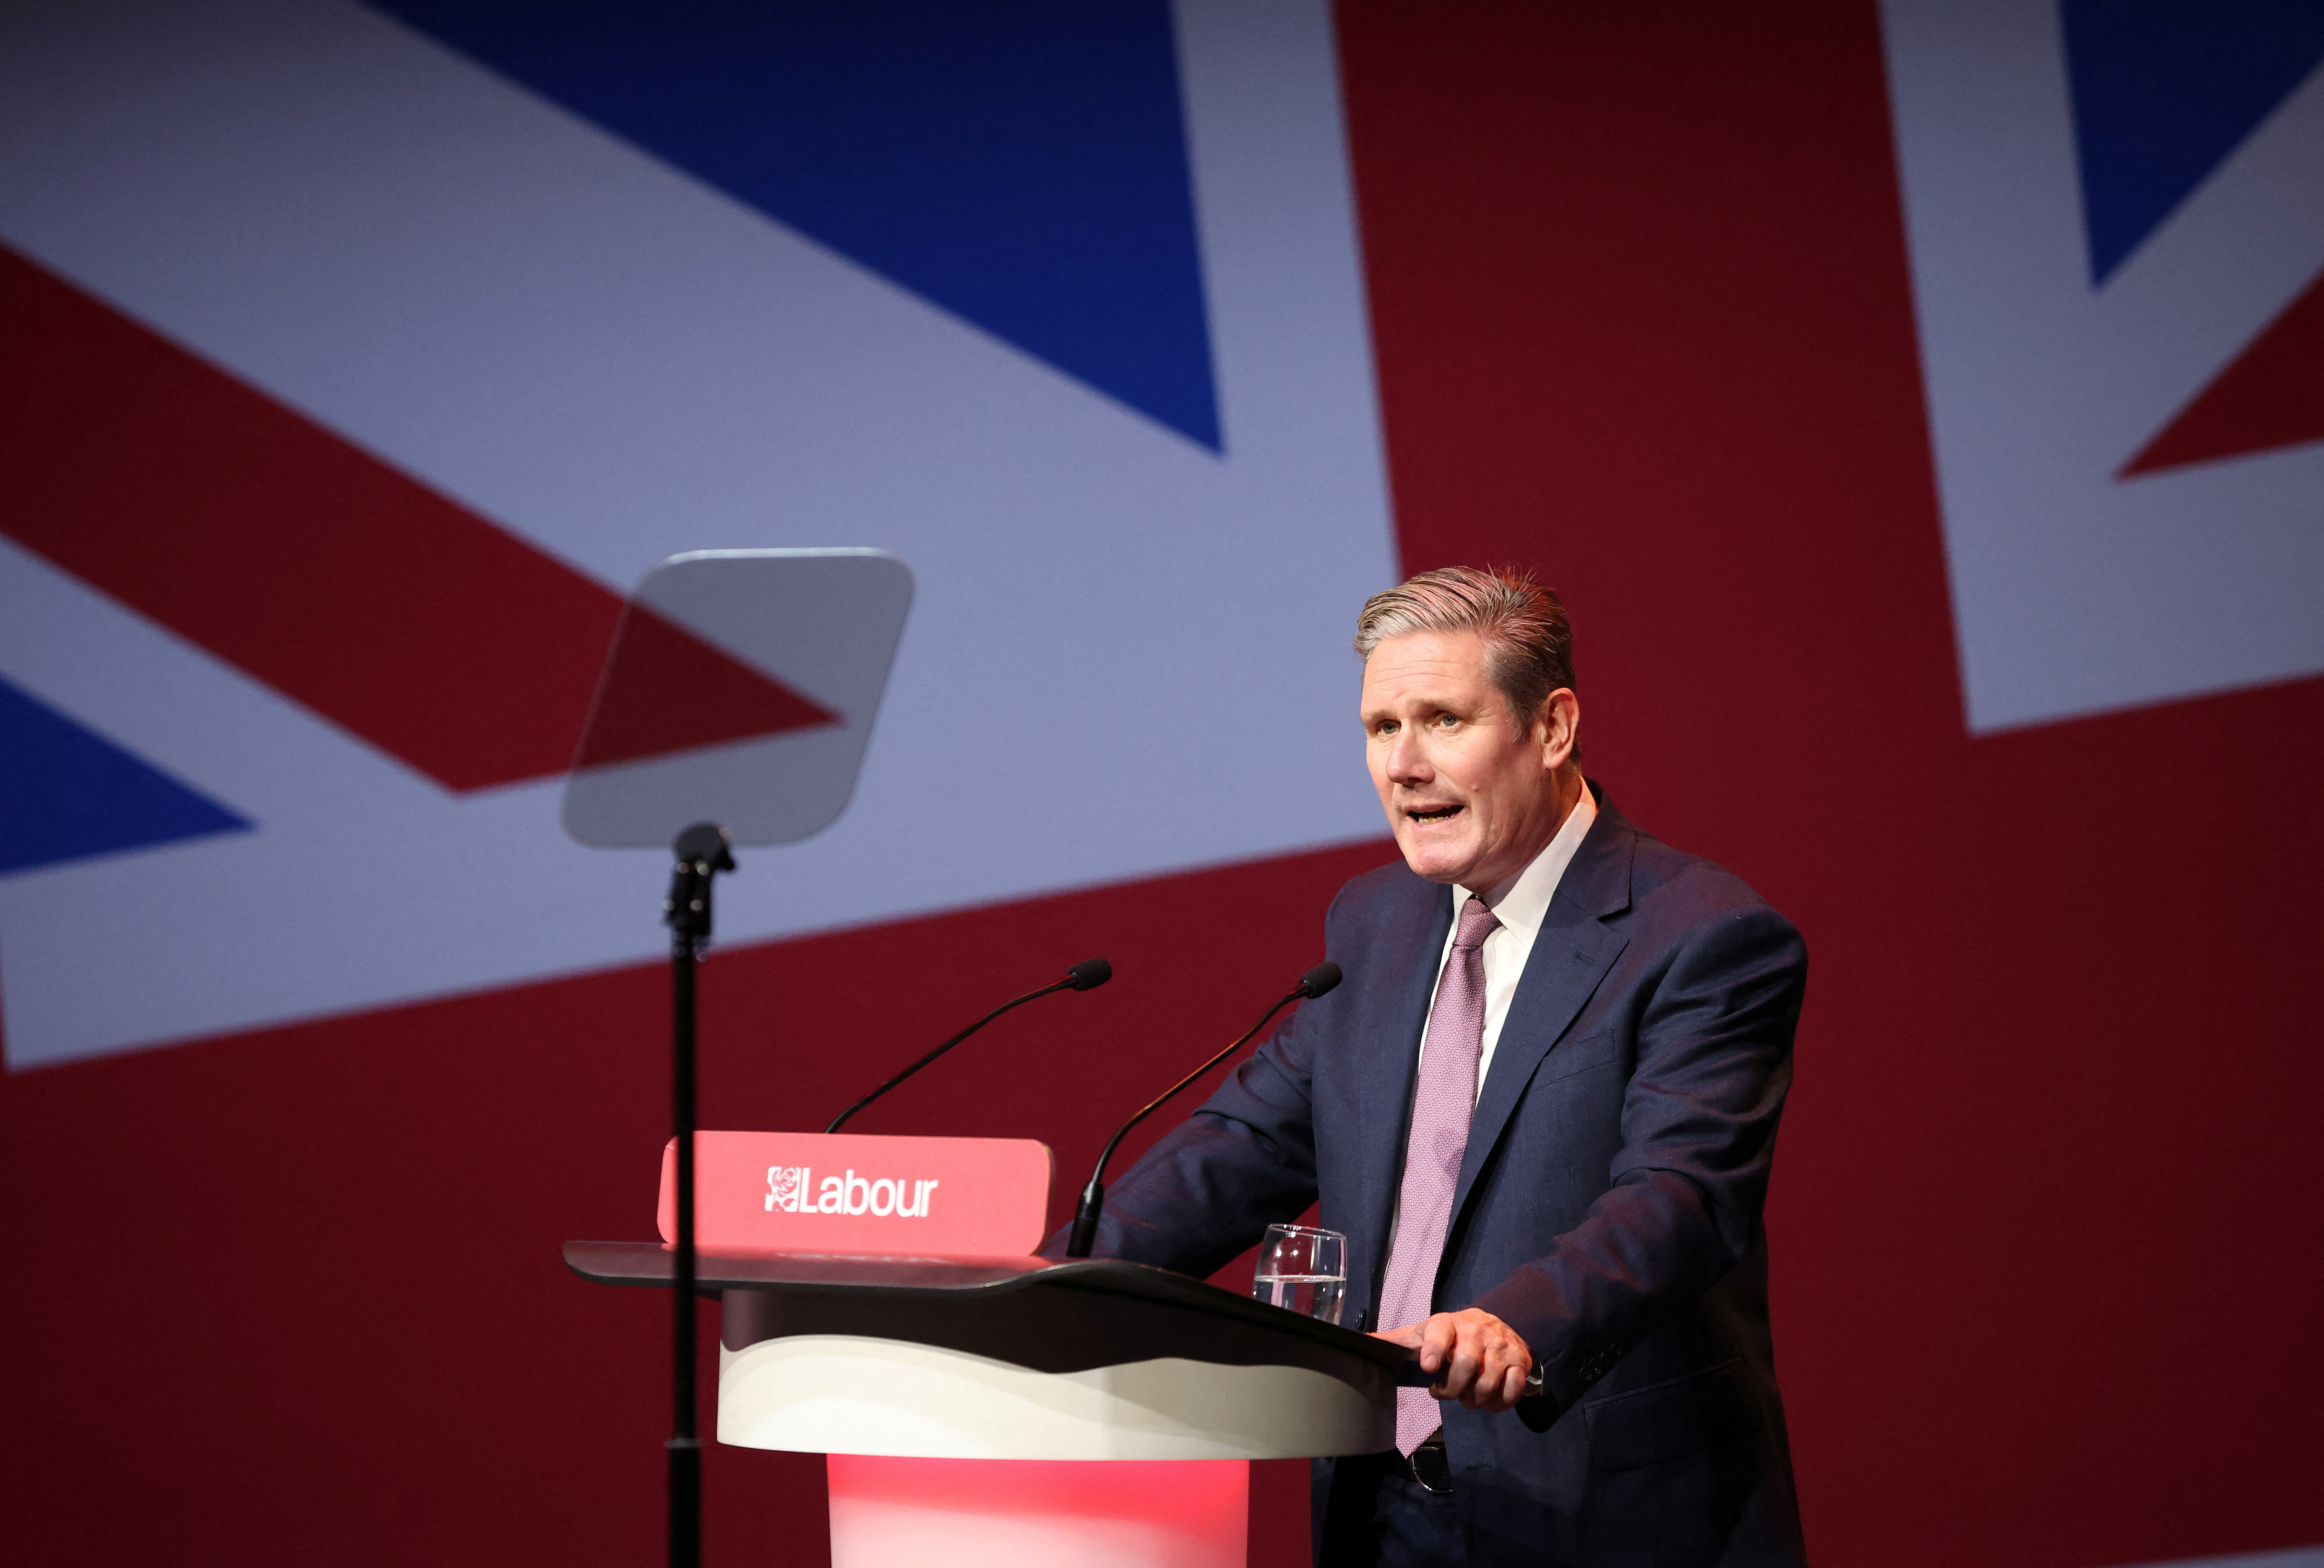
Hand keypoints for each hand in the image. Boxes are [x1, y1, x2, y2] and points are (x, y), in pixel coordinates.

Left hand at [1371, 1309, 1532, 1412]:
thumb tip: (1362, 1342)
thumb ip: (1396, 1342)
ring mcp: (1501, 1346)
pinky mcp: (1520, 1361)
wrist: (1496, 1326)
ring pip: (1487, 1383)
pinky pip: (1512, 1390)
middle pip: (1464, 1365)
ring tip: (1467, 1395)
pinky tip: (1489, 1399)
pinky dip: (1499, 1403)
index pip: (1439, 1332)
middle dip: (1452, 1389)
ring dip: (1474, 1400)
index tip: (1428, 1367)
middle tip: (1446, 1392)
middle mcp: (1476, 1331)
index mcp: (1447, 1324)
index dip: (1433, 1349)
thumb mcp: (1423, 1334)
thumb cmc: (1452, 1336)